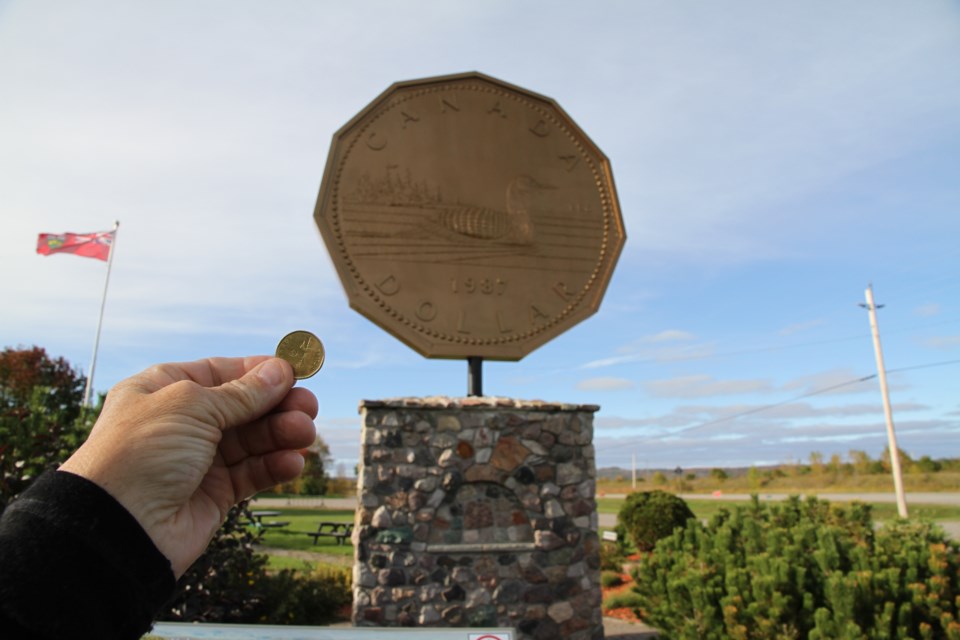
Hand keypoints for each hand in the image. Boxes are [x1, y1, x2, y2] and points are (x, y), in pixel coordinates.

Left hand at [60, 356, 316, 576]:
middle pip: (243, 407)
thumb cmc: (140, 454)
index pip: (221, 372)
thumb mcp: (193, 406)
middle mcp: (182, 423)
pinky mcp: (213, 494)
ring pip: (252, 440)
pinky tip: (292, 462)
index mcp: (164, 390)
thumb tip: (281, 370)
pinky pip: (252, 473)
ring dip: (281, 435)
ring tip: (304, 434)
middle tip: (308, 407)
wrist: (117, 527)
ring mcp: (198, 460)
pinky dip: (274, 466)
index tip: (297, 372)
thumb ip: (243, 393)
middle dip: (278, 405)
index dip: (259, 372)